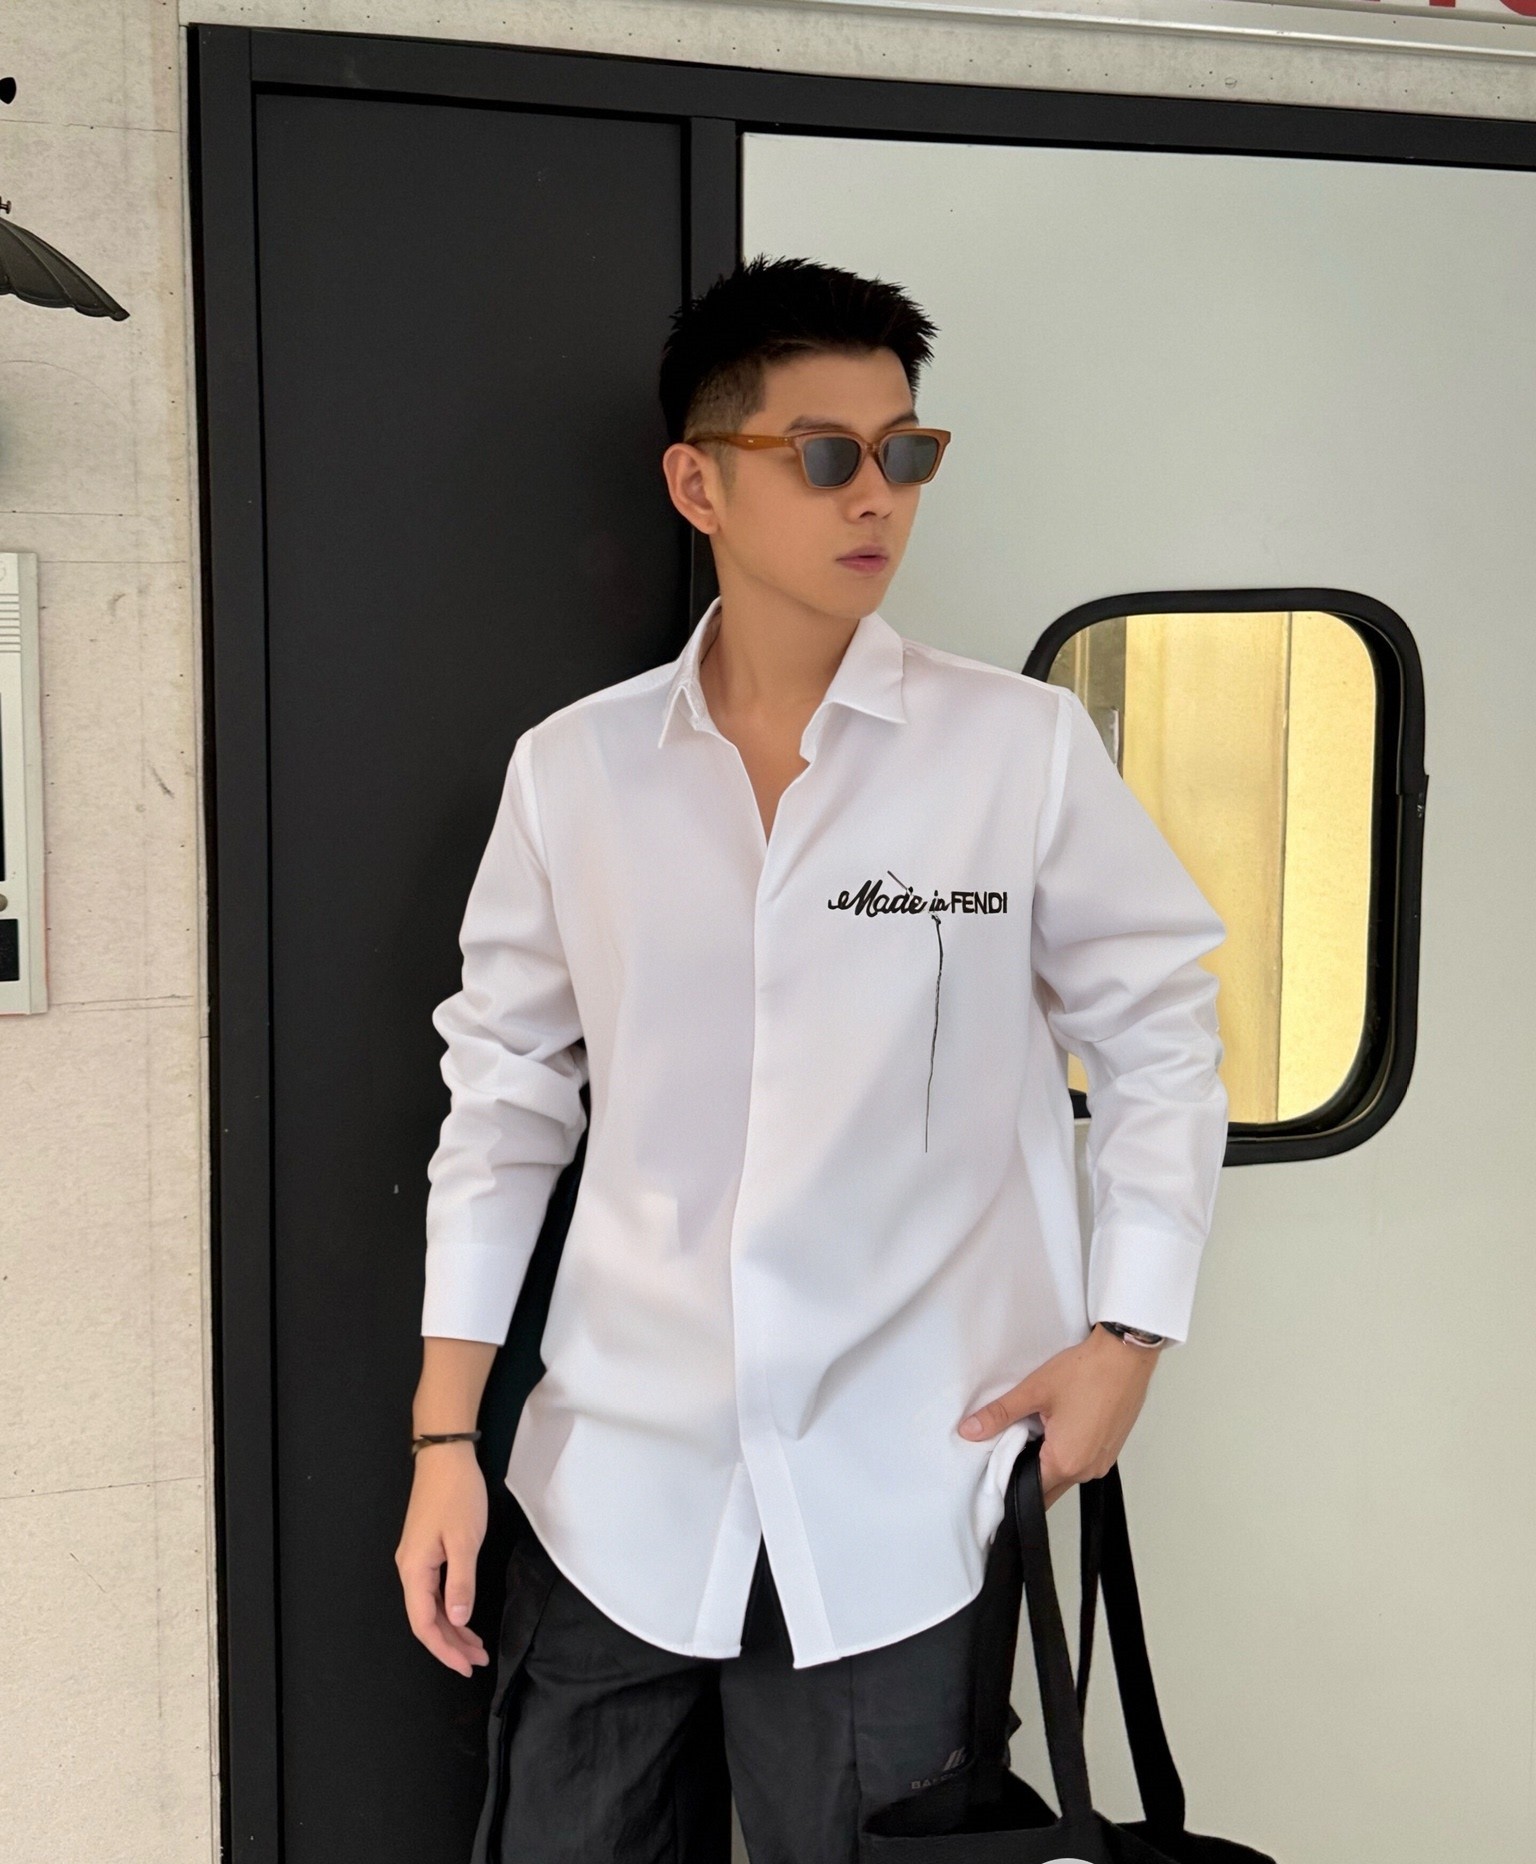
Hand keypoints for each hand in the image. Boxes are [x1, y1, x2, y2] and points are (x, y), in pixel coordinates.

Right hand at [395, 1442, 491, 1675]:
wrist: (445, 1456)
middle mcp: (409, 1569)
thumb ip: (460, 1583)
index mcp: (414, 1570)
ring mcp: (415, 1560)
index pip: (423, 1624)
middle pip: (425, 1619)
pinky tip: (464, 1614)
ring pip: (430, 1606)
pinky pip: (434, 1590)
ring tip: (476, 1646)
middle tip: (478, 1660)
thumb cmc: (457, 1495)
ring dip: (452, 1627)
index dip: (443, 1650)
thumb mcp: (465, 1540)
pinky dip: (450, 1607)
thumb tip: (456, 1620)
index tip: (466, 1666)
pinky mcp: (425, 1551)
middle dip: (451, 1643)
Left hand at [956, 1324, 1161, 1508]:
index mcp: (1066, 1462)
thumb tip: (969, 1430)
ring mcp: (1102, 1462)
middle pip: (1048, 1486)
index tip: (996, 1466)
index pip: (1030, 1491)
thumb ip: (999, 1414)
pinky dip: (1067, 1450)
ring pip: (1066, 1473)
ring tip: (1035, 1428)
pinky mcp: (1110, 1450)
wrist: (1126, 1356)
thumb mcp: (1034, 1391)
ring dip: (1048, 1459)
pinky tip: (1058, 1424)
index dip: (1010, 1480)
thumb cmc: (1086, 1372)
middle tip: (1012, 1443)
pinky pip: (1082, 1461)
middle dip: (1028, 1472)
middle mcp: (1087, 1470)